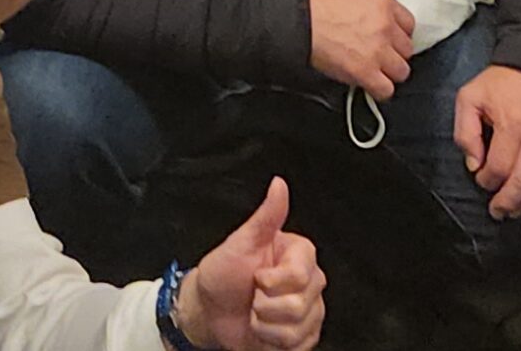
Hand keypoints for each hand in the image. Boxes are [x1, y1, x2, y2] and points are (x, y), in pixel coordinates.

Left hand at [182, 176, 324, 350]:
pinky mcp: (303, 336)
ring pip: (297, 329)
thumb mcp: (241, 242)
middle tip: (253, 297)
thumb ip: (265, 216)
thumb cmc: (223, 274)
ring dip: (266, 327)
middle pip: (299, 305)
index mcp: (300, 255)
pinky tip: (265, 331)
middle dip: (265, 307)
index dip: (271, 282)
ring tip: (256, 314)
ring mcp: (309, 311)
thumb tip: (278, 185)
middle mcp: (310, 282)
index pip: (298, 276)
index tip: (257, 277)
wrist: (211, 310)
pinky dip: (274, 342)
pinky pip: (298, 346)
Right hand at [305, 0, 412, 97]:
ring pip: (401, 71)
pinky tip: (369, 85)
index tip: (392, 40)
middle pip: (406, 49)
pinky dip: (379, 90)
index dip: (398, 34)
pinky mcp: (365, 72)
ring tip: (376, 72)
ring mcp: (378, 51)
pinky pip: (386, 90)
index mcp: (382, 2)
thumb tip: (371, 19)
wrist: (299, 17)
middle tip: (380, 56)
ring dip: (389, 73)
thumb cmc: (315, 1)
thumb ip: (369, 7)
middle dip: (393, 53)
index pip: (408, 24)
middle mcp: (385, 26)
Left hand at [453, 65, 520, 218]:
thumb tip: (474, 164)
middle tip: (498, 211)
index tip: (482, 180)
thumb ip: (465, 131)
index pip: (499, 168)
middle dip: (508, 203)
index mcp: (512, 124)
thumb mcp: (470, 97)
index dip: (487, 182)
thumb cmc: (502, 81)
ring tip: (518, 210)